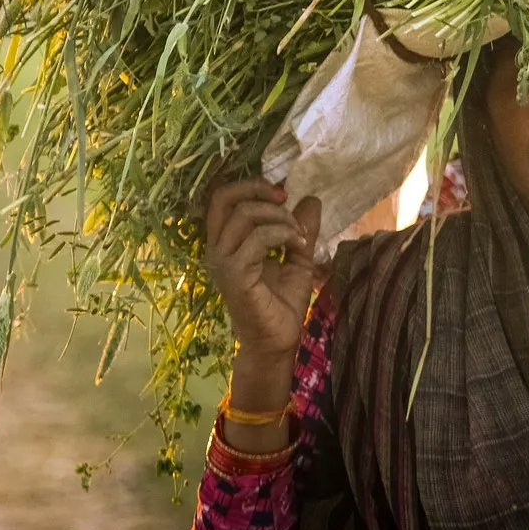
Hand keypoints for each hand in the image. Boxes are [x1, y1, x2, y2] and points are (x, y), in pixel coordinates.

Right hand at [205, 180, 322, 367]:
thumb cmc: (282, 304)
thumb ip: (300, 229)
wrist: (277, 342)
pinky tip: (299, 246)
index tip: (282, 194)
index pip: (221, 198)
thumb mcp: (297, 258)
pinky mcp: (234, 274)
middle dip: (259, 191)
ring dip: (279, 217)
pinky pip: (258, 238)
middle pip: (224, 198)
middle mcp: (217, 249)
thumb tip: (312, 198)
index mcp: (225, 242)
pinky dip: (283, 234)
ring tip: (300, 235)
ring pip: (244, 215)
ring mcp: (222, 262)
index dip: (249, 186)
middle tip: (287, 202)